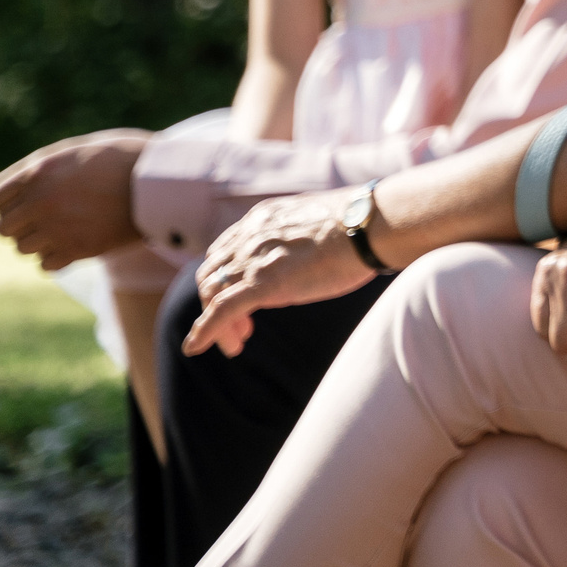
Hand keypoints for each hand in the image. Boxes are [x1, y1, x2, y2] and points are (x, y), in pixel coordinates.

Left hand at [0, 131, 150, 267]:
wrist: (163, 181)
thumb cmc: (124, 157)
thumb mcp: (78, 150)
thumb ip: (42, 168)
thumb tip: (17, 190)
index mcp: (38, 172)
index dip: (7, 203)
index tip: (25, 202)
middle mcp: (41, 202)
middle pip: (4, 228)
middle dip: (21, 224)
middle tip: (44, 218)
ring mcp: (59, 228)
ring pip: (23, 248)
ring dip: (39, 241)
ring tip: (64, 229)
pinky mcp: (79, 249)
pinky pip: (46, 265)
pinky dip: (56, 257)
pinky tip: (74, 242)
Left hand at [183, 191, 377, 357]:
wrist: (371, 225)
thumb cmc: (362, 224)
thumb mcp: (319, 223)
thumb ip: (301, 237)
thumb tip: (313, 250)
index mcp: (262, 219)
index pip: (225, 250)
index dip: (227, 278)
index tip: (244, 298)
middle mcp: (250, 236)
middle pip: (212, 274)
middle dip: (216, 303)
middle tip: (242, 328)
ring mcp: (255, 260)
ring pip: (212, 295)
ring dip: (214, 322)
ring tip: (235, 343)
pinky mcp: (263, 284)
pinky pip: (220, 310)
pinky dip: (204, 330)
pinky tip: (195, 348)